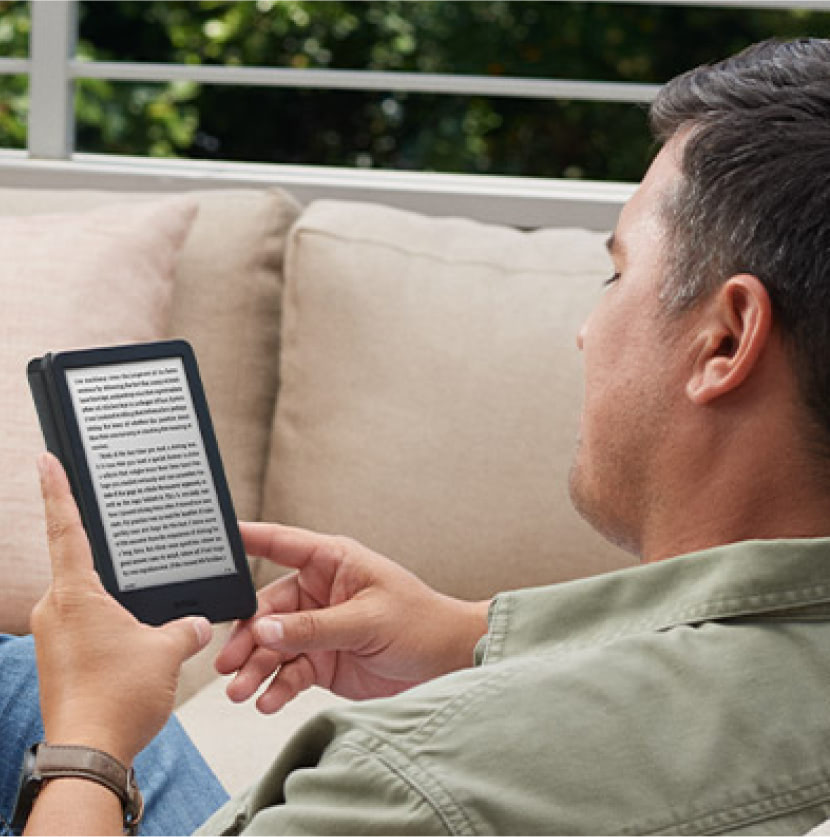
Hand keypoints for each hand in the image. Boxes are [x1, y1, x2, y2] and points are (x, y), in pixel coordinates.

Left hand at [31, 453, 211, 764]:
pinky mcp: (59, 659)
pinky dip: (108, 629)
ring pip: (85, 602)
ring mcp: (54, 636)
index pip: (65, 529)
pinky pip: (85, 628)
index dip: (58, 490)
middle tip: (130, 558)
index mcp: (77, 594)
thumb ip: (185, 627)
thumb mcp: (166, 652)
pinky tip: (132, 647)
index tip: (46, 460)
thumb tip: (196, 623)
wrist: (91, 752)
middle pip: (80, 568)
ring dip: (113, 607)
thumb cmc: (120, 697)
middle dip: (109, 566)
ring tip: (140, 624)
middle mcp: (56, 609)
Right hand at [215, 523, 489, 713]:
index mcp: (332, 563)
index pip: (282, 544)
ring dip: (255, 668)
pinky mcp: (321, 660)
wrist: (446, 664)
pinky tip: (267, 701)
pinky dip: (276, 687)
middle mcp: (319, 593)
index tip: (211, 545)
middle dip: (246, 637)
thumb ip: (314, 627)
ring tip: (241, 691)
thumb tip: (264, 630)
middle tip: (228, 663)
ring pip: (273, 645)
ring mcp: (318, 628)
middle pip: (267, 610)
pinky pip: (289, 672)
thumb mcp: (366, 621)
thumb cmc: (419, 623)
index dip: (248, 540)